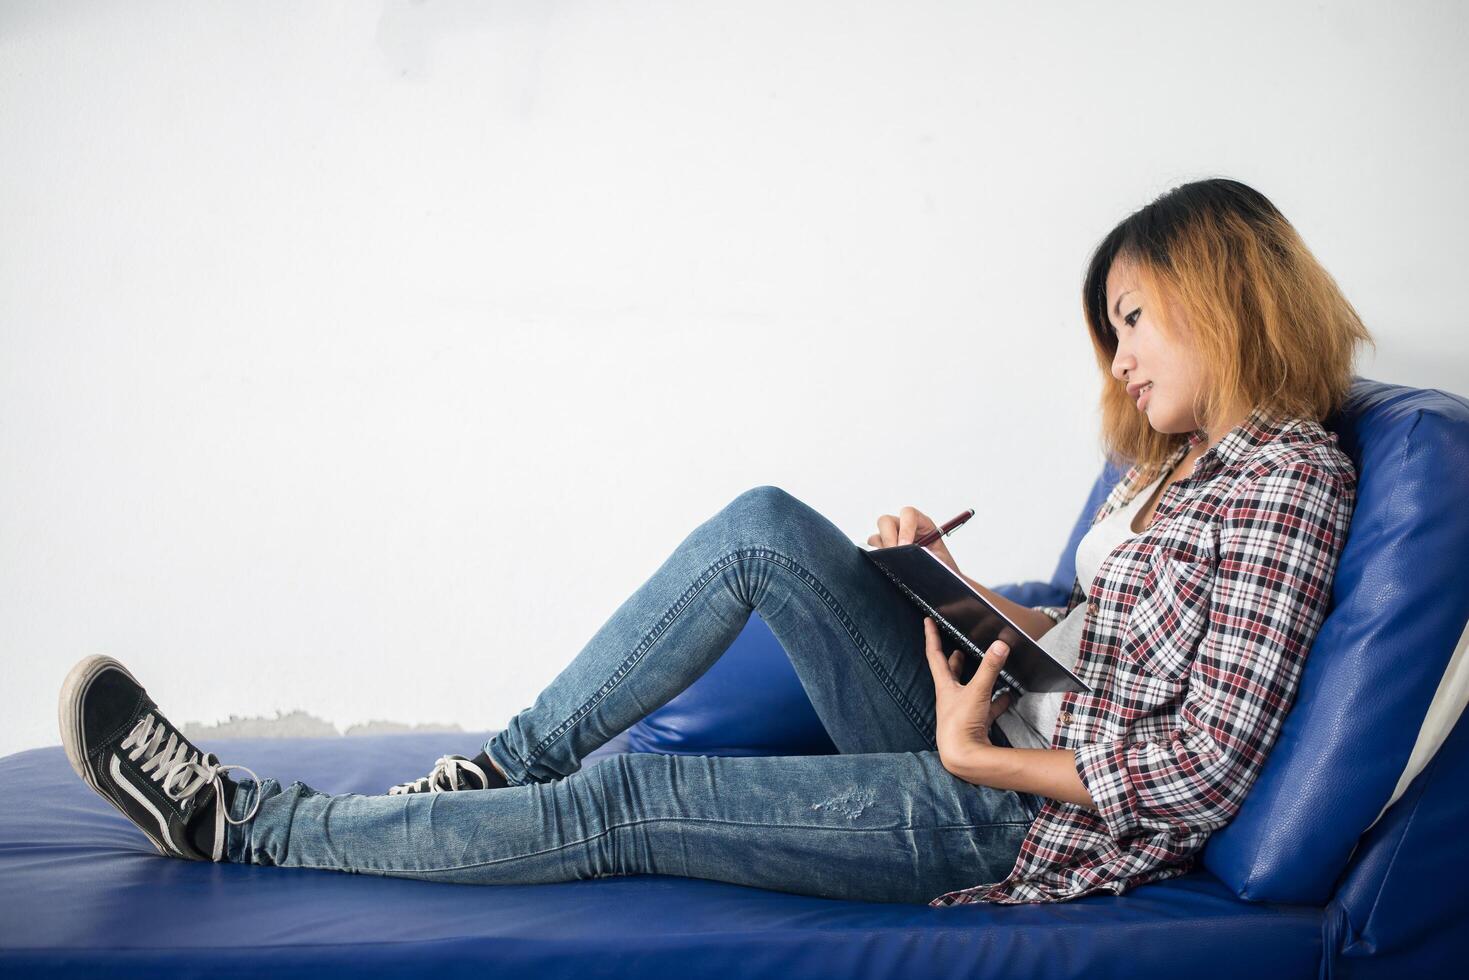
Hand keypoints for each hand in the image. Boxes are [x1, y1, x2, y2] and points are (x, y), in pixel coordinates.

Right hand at [868, 506, 961, 575]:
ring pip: (875, 538)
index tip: (906, 546)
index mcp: (922, 525)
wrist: (941, 585)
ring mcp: (890, 541)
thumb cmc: (942, 570)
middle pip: (886, 521)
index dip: (906, 527)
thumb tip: (911, 558)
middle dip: (888, 537)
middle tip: (893, 555)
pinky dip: (874, 559)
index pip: (909, 514)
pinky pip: (870, 552)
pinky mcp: (882, 553)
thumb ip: (928, 556)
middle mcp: (903, 529)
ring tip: (889, 565)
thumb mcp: (940, 561)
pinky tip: (884, 569)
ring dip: (880, 551)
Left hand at [923, 617, 1010, 768]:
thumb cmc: (961, 726)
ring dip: (979, 679)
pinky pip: (988, 708)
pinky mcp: (976, 725)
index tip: (927, 620)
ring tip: (988, 667)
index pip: (935, 655)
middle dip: (955, 659)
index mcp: (945, 687)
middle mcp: (951, 699)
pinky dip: (998, 701)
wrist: (963, 760)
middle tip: (959, 645)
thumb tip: (1000, 644)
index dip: (931, 636)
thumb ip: (990, 668)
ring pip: (971, 690)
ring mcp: (963, 712)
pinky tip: (1008, 696)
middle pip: (951, 673)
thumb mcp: (977, 692)